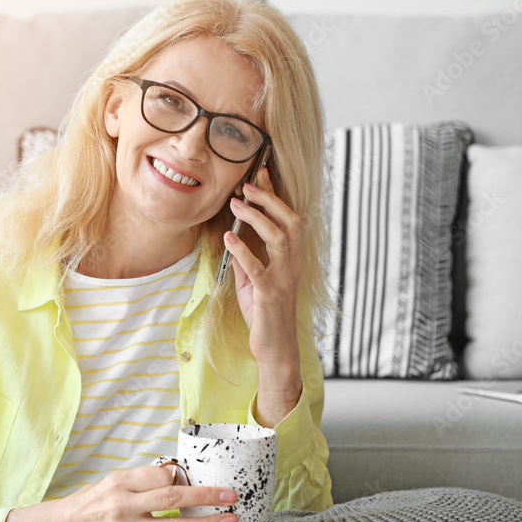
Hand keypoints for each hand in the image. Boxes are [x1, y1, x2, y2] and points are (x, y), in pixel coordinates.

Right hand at [0, 465, 238, 521]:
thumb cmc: (93, 500)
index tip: (199, 474)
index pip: (159, 475)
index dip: (183, 475)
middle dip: (206, 498)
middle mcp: (124, 506)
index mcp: (121, 482)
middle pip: (171, 500)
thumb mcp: (114, 478)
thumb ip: (145, 477)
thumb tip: (178, 474)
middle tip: (230, 497)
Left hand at [224, 167, 303, 423]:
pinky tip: (229, 237)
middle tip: (247, 185)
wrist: (274, 347)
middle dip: (269, 200)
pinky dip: (243, 250)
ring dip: (257, 218)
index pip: (288, 219)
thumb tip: (233, 238)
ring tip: (237, 202)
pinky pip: (258, 268)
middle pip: (290, 222)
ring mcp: (283, 279)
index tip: (261, 174)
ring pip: (279, 238)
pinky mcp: (270, 295)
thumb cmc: (264, 314)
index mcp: (290, 259)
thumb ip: (246, 261)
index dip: (275, 196)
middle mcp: (292, 265)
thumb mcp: (253, 282)